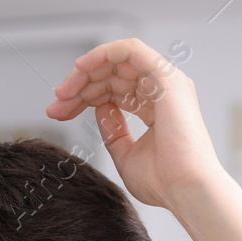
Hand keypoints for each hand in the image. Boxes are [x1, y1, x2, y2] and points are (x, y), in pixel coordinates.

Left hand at [45, 37, 222, 208]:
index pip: (114, 91)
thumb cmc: (164, 182)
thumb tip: (99, 107)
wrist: (185, 190)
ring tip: (63, 92)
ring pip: (117, 62)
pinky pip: (130, 50)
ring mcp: (166, 83)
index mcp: (156, 108)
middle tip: (56, 103)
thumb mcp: (126, 155)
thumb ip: (112, 130)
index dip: (83, 98)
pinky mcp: (166, 78)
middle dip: (79, 86)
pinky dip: (103, 54)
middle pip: (112, 75)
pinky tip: (82, 68)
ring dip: (86, 72)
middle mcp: (162, 92)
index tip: (59, 113)